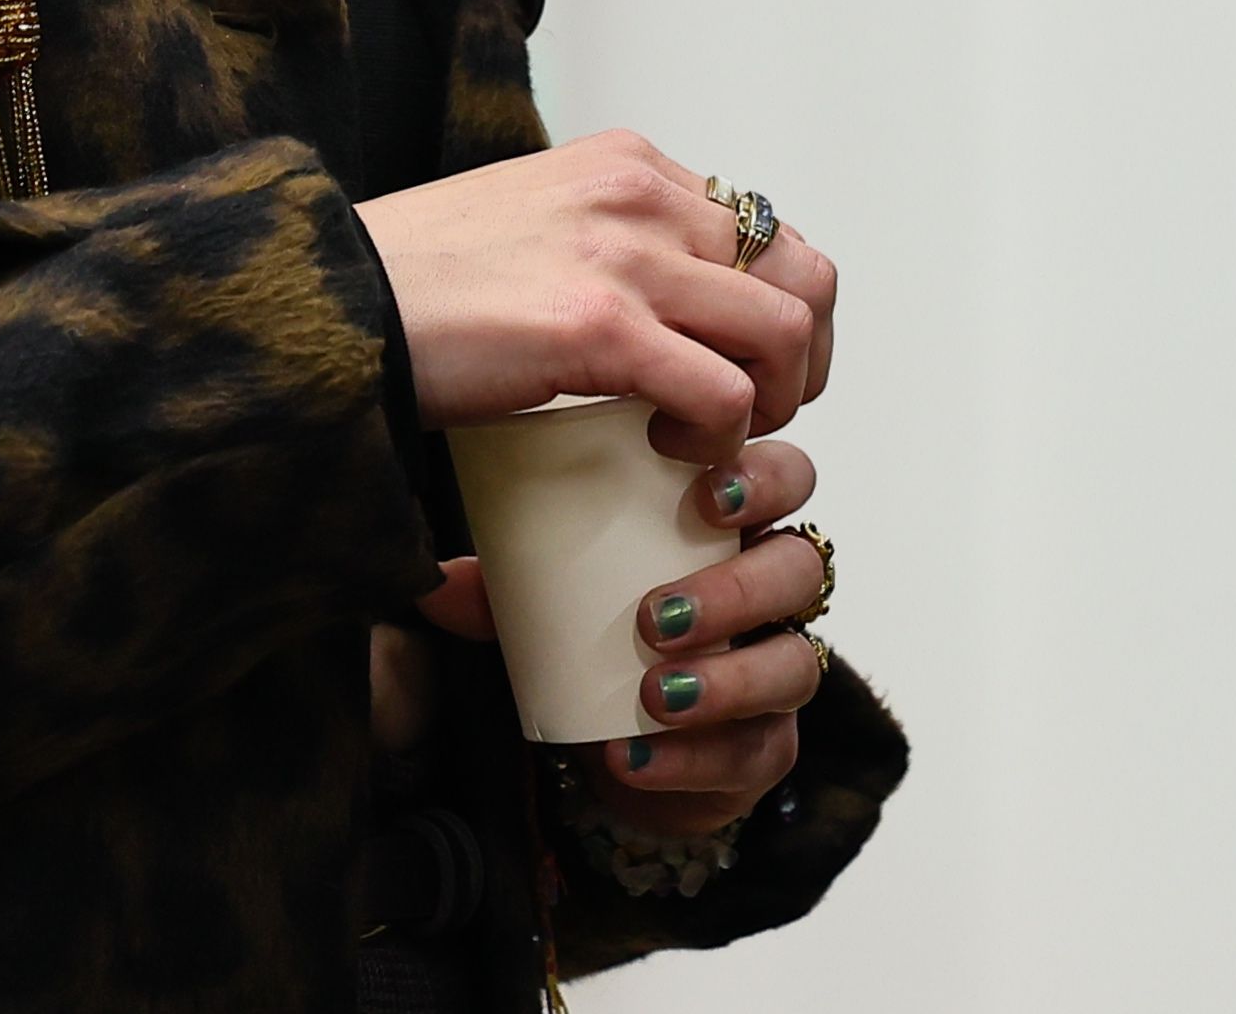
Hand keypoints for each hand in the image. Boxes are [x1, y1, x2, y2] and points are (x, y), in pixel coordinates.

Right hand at [361, 132, 837, 453]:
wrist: (324, 300)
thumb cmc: (409, 284)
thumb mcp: (527, 229)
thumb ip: (597, 243)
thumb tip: (647, 308)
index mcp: (625, 165)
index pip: (764, 227)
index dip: (776, 307)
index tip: (745, 367)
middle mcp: (639, 193)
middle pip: (800, 268)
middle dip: (801, 354)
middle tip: (757, 411)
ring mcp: (624, 255)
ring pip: (784, 326)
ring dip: (773, 398)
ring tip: (711, 435)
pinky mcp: (599, 326)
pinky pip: (724, 391)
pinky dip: (720, 435)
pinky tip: (670, 451)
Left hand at [414, 439, 837, 835]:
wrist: (615, 747)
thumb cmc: (595, 640)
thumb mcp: (549, 602)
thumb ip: (502, 589)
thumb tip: (433, 584)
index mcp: (732, 529)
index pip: (785, 477)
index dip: (762, 478)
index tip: (702, 492)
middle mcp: (772, 593)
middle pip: (801, 567)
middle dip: (738, 587)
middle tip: (655, 614)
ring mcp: (779, 671)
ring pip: (796, 665)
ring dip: (727, 678)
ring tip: (654, 693)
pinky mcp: (767, 749)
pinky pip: (755, 752)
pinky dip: (693, 758)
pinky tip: (635, 755)